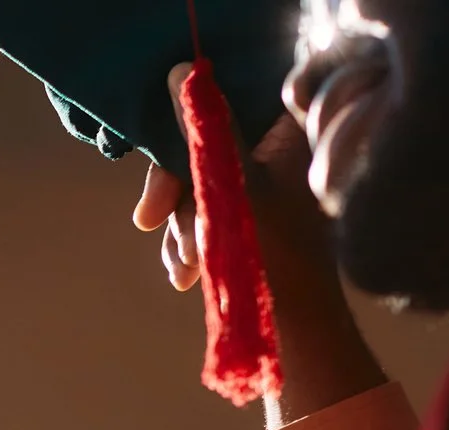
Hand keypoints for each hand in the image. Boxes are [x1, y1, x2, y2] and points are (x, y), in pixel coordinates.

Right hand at [133, 66, 385, 426]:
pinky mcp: (257, 226)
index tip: (160, 168)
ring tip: (187, 267)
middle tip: (149, 222)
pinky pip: (209, 216)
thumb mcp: (231, 188)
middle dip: (178, 193)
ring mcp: (269, 192)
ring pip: (201, 187)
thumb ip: (206, 129)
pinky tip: (188, 274)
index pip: (227, 107)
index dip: (185, 133)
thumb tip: (181, 71)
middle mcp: (283, 156)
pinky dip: (192, 242)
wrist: (299, 339)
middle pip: (207, 149)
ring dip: (182, 226)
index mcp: (291, 135)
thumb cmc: (273, 262)